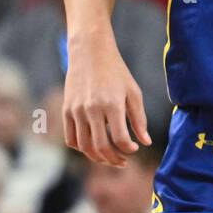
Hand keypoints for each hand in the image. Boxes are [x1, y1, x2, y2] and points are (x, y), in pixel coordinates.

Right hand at [63, 29, 150, 165]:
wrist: (90, 52)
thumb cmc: (116, 72)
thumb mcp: (133, 91)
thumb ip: (139, 118)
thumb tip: (145, 142)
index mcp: (112, 104)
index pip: (120, 138)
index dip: (129, 149)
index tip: (134, 149)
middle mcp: (92, 109)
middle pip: (101, 147)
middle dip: (114, 159)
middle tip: (123, 161)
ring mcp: (76, 110)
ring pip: (84, 147)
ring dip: (98, 158)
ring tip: (109, 158)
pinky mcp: (66, 110)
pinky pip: (71, 139)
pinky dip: (82, 148)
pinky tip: (93, 146)